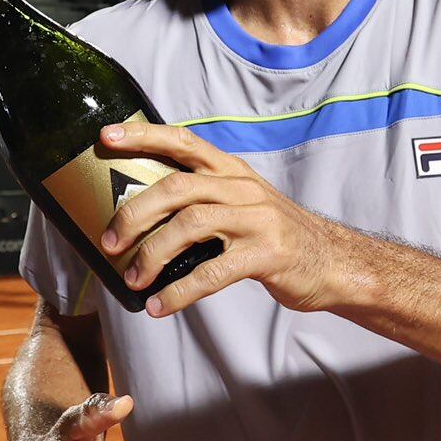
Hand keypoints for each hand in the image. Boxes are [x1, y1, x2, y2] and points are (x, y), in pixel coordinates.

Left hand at [97, 121, 356, 317]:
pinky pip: (212, 272)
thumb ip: (201, 198)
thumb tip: (139, 213)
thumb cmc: (274, 235)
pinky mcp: (267, 254)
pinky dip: (180, 291)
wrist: (333, 262)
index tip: (106, 137)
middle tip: (109, 242)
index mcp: (231, 170)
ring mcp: (257, 219)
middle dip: (134, 213)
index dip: (143, 135)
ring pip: (191, 224)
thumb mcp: (241, 202)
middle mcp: (242, 187)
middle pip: (177, 187)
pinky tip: (161, 305)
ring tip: (133, 279)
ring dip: (153, 253)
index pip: (182, 141)